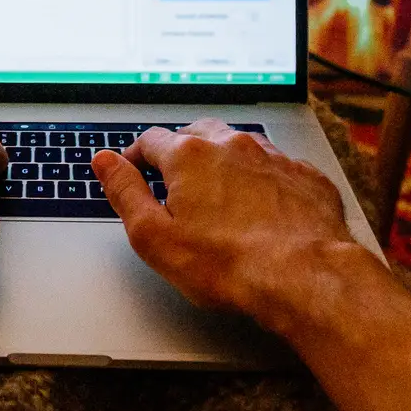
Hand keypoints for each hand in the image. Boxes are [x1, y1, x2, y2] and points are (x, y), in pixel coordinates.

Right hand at [93, 120, 387, 336]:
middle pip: (197, 134)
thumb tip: (105, 163)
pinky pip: (276, 166)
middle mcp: (232, 145)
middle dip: (180, 152)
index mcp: (190, 156)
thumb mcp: (154, 237)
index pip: (152, 140)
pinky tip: (262, 206)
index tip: (133, 169)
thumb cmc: (231, 264)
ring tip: (218, 193)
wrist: (304, 275)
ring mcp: (272, 157)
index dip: (137, 156)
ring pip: (238, 146)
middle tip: (174, 180)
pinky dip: (263, 179)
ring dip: (223, 162)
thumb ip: (125, 193)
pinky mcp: (304, 176)